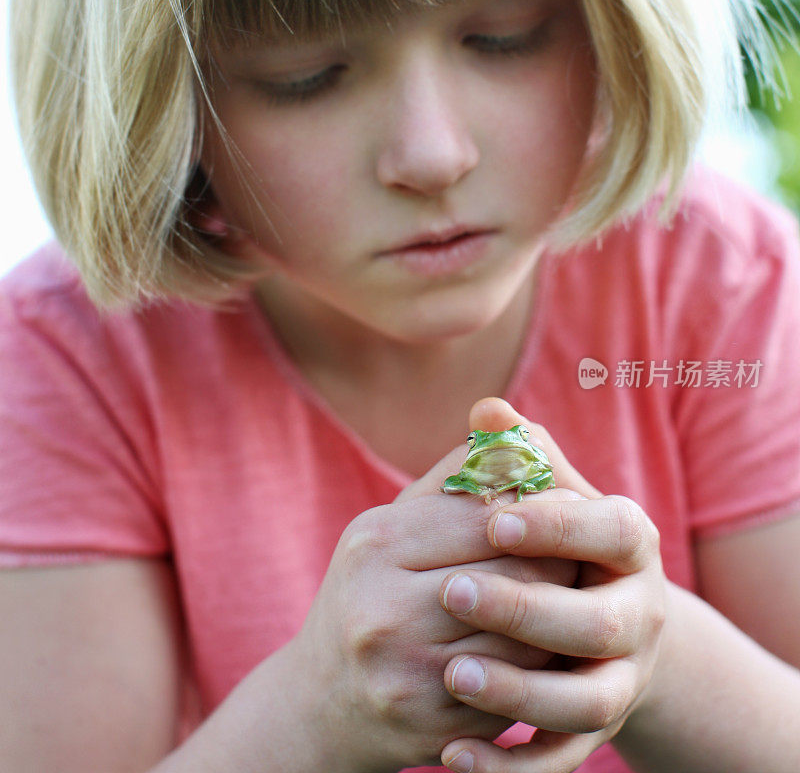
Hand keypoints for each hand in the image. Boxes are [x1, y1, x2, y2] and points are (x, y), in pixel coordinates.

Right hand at [289, 436, 577, 771]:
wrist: (320, 701)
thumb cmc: (364, 596)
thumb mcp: (386, 530)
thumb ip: (448, 480)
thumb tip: (507, 427)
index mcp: (375, 544)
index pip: (488, 516)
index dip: (540, 510)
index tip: (571, 506)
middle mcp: (382, 608)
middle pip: (514, 575)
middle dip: (561, 563)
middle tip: (584, 556)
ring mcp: (406, 673)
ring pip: (525, 637)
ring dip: (559, 618)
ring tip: (573, 600)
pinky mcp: (432, 726)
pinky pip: (517, 691)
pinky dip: (540, 669)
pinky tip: (546, 652)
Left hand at [439, 398, 665, 772]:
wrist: (588, 625)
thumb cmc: (555, 543)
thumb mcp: (547, 496)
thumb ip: (519, 457)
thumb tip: (486, 411)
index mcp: (630, 547)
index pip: (610, 531)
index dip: (557, 526)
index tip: (494, 521)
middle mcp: (638, 617)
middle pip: (596, 623)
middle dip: (525, 609)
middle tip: (451, 593)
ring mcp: (618, 682)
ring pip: (583, 703)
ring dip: (518, 693)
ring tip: (450, 675)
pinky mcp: (589, 735)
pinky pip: (558, 762)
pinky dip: (510, 769)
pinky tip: (450, 760)